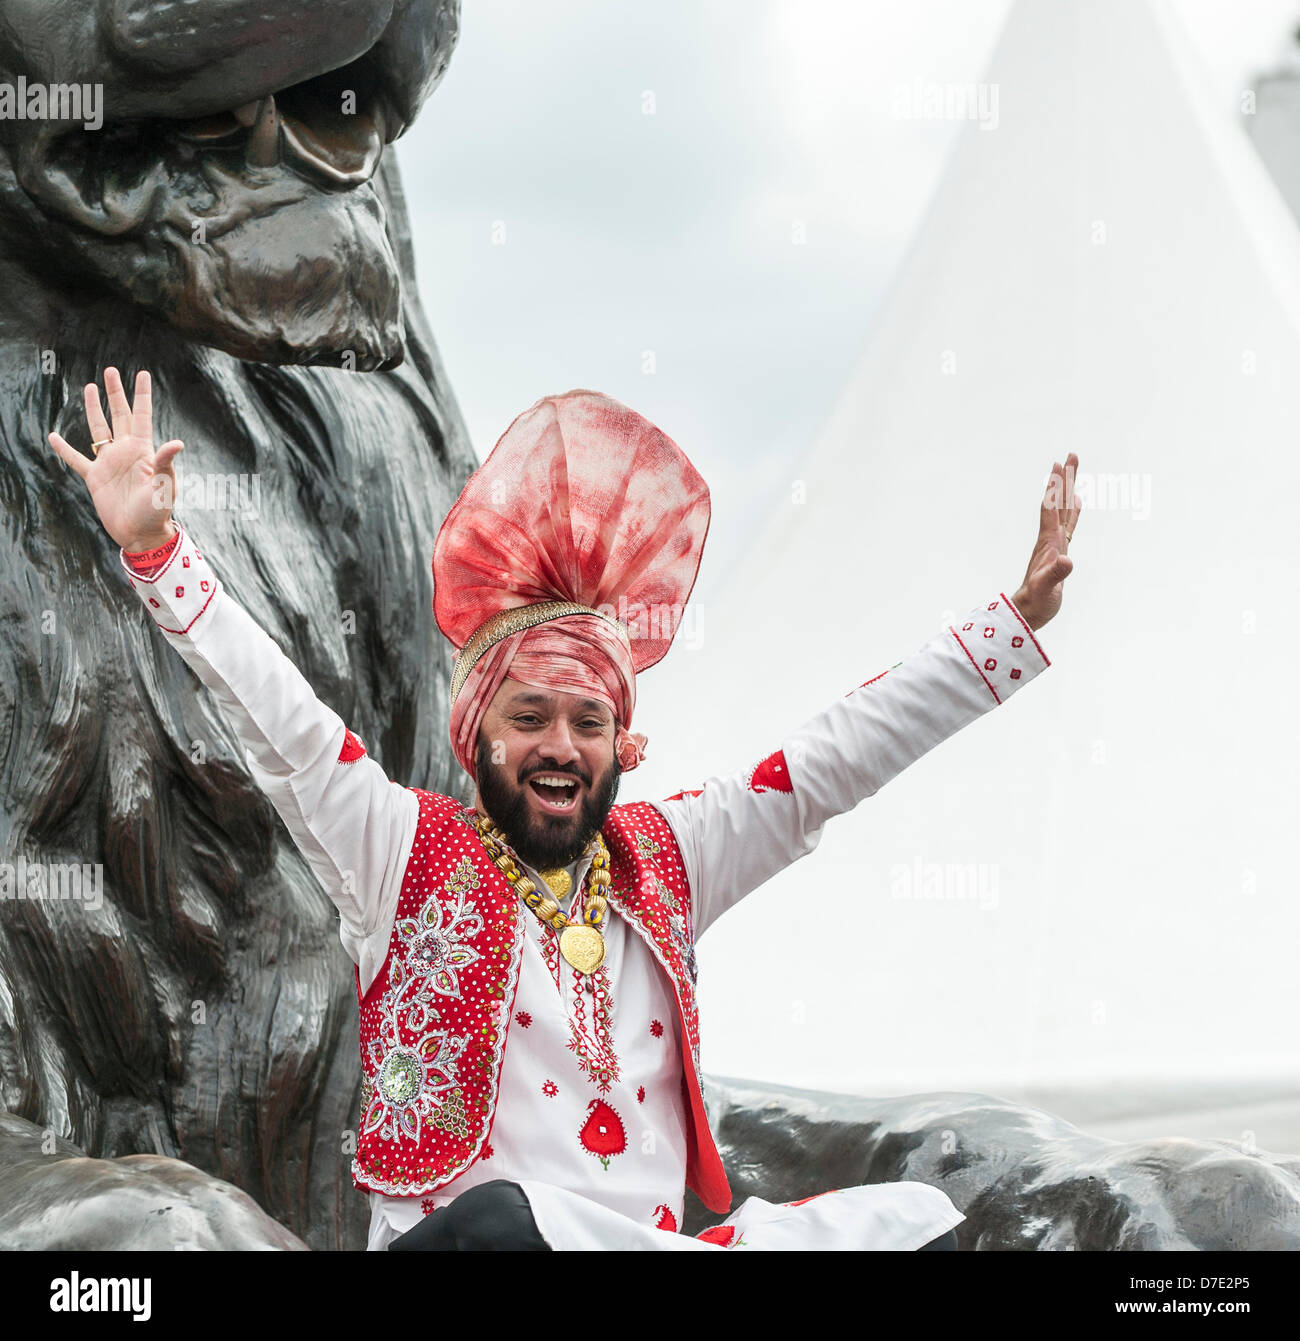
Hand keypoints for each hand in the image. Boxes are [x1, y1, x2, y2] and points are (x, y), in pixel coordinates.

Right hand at [48, 367, 183, 552]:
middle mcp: (126, 452)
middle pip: (120, 415)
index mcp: (144, 450)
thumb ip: (166, 462)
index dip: (142, 395)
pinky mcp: (95, 478)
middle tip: (111, 371)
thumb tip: (176, 442)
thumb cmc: (157, 511)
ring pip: (99, 430)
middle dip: (115, 393)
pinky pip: (76, 460)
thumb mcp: (164, 486)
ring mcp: (109, 463)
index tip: (142, 374)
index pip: (142, 416)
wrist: (141, 533)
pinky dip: (65, 449)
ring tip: (89, 387)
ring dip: (94, 409)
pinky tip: (54, 436)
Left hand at [1011, 454, 1080, 630]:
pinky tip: (1075, 502)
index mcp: (1048, 541)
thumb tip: (1066, 560)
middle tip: (1071, 456)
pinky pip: (1068, 525)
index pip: (1051, 508)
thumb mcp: (1047, 588)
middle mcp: (1050, 537)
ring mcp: (1054, 543)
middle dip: (1064, 479)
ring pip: (1063, 510)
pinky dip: (1073, 511)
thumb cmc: (1037, 601)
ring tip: (1071, 471)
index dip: (1055, 487)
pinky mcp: (1059, 551)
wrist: (1028, 611)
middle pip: (1058, 502)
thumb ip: (1055, 574)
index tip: (1058, 465)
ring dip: (1068, 490)